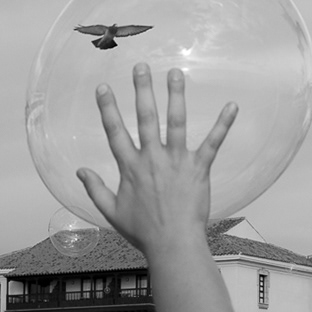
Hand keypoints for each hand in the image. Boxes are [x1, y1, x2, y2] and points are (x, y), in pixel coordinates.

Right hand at [75, 63, 237, 254]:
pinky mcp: (199, 169)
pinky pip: (213, 142)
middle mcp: (152, 159)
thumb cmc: (144, 232)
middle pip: (146, 118)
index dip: (108, 109)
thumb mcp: (112, 212)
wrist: (173, 244)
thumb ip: (95, 190)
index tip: (103, 88)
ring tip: (176, 73)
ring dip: (176, 96)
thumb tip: (80, 172)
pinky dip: (223, 124)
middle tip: (141, 67)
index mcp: (130, 168)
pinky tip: (232, 106)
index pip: (115, 132)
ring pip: (176, 122)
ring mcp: (177, 161)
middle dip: (142, 90)